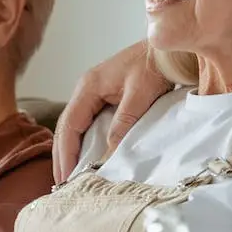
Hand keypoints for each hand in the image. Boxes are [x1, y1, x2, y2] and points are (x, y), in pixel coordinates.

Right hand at [53, 40, 169, 182]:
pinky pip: (88, 124)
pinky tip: (86, 157)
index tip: (66, 177)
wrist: (170, 46)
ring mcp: (94, 93)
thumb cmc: (155, 64)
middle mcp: (86, 89)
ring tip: (70, 176)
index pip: (69, 125)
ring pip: (75, 127)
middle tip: (62, 184)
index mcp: (88, 86)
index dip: (66, 153)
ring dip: (71, 150)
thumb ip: (123, 123)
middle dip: (62, 156)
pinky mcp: (106, 97)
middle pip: (66, 128)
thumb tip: (108, 154)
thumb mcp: (140, 94)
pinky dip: (83, 142)